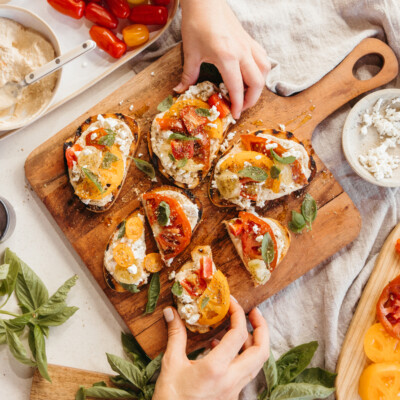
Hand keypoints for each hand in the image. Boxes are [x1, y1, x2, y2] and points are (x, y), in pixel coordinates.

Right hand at [153, 296, 269, 399]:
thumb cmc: (170, 399)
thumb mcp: (171, 364)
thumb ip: (176, 335)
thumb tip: (171, 312)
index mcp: (216, 369)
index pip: (239, 335)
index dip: (238, 314)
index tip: (231, 302)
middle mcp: (231, 381)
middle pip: (261, 352)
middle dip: (262, 328)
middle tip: (254, 312)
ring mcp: (234, 391)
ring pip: (256, 364)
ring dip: (254, 342)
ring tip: (239, 328)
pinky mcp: (231, 397)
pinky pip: (245, 373)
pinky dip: (242, 356)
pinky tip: (221, 349)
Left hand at [176, 0, 270, 118]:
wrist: (205, 0)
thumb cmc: (196, 23)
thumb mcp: (191, 52)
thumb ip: (189, 75)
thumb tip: (180, 91)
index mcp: (227, 57)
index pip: (237, 87)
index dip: (237, 105)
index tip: (234, 116)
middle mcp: (242, 52)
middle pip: (258, 82)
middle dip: (251, 99)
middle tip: (241, 108)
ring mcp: (248, 45)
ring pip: (264, 70)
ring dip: (259, 85)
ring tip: (247, 93)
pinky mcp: (249, 40)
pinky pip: (262, 58)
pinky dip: (260, 71)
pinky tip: (250, 75)